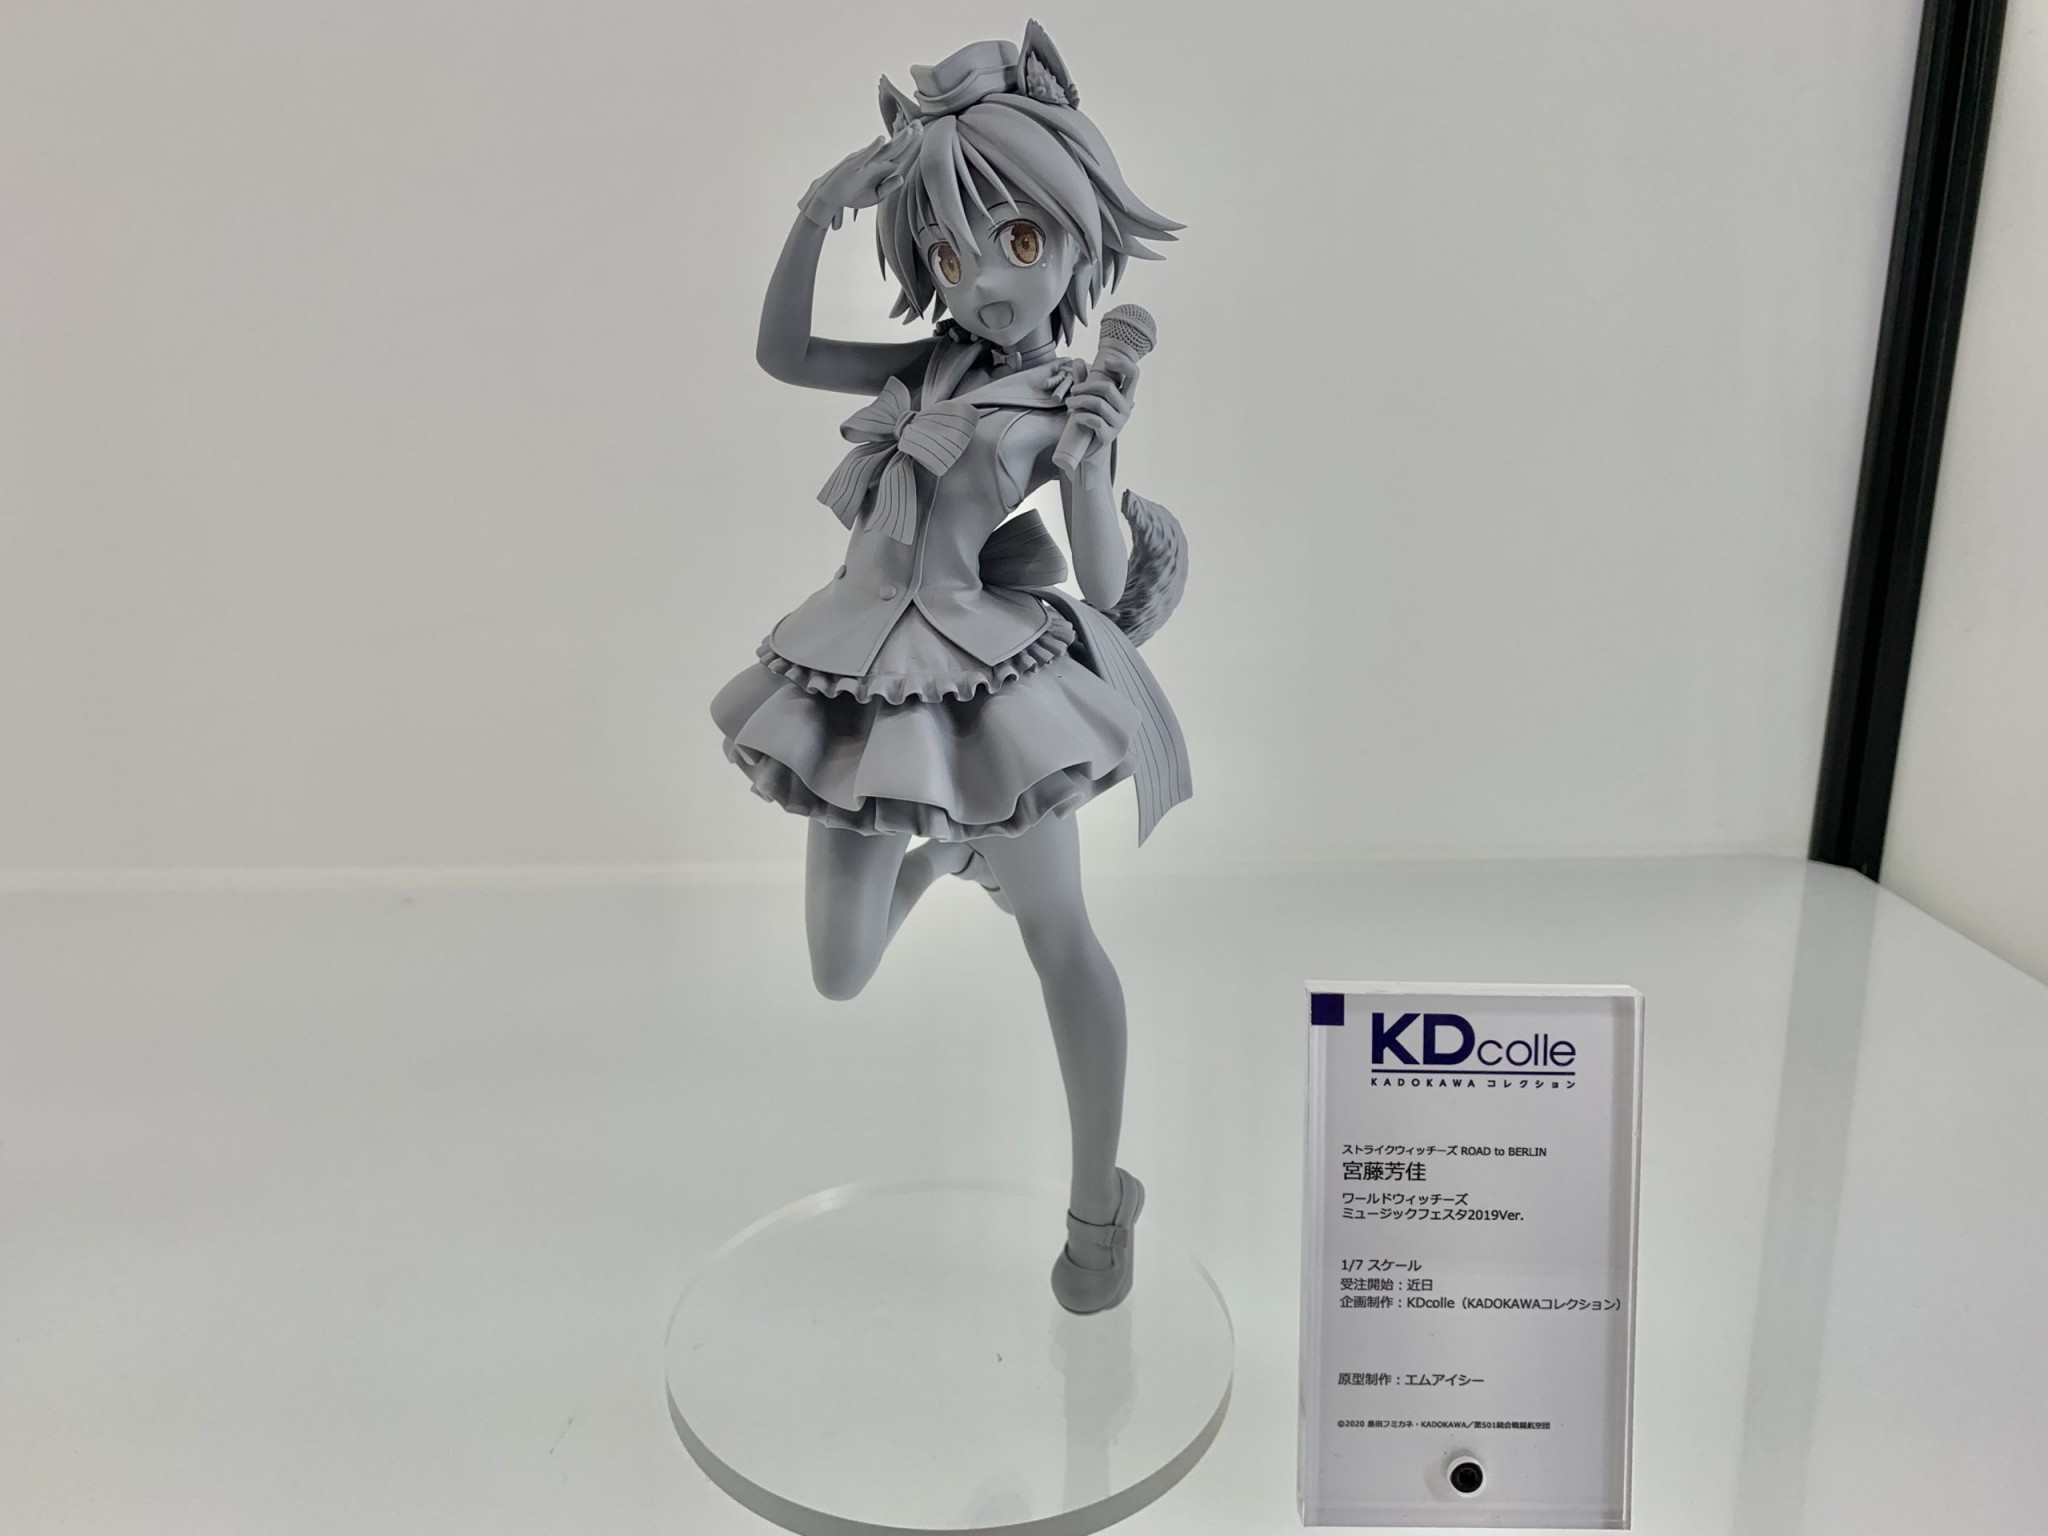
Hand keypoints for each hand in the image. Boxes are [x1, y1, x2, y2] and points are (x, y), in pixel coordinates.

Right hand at [800, 124, 921, 229]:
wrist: (831, 197)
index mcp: (882, 168)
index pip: (901, 154)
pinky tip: (882, 140)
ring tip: (910, 130)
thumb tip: (901, 178)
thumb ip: (888, 188)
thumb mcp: (875, 197)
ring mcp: (865, 161)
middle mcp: (875, 161)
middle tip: (920, 123)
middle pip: (896, 148)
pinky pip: (864, 155)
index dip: (912, 145)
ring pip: (884, 149)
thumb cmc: (853, 195)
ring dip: (897, 140)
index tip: (922, 133)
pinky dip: (873, 148)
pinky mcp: (853, 164)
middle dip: (908, 137)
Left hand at [1063, 364, 1136, 465]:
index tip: (1106, 362)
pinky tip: (1074, 417)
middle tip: (1073, 392)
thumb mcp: (1086, 398)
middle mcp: (1126, 409)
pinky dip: (1082, 417)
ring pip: (1099, 404)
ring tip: (1069, 403)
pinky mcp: (1108, 436)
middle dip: (1086, 387)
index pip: (1134, 374)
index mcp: (1124, 396)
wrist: (1087, 449)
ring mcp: (1118, 423)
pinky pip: (1095, 421)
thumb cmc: (1088, 420)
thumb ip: (1084, 380)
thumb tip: (1078, 361)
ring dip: (1079, 401)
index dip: (1122, 364)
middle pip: (1108, 388)